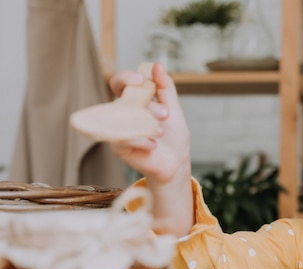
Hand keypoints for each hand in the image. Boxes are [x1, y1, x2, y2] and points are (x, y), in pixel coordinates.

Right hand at [108, 63, 192, 236]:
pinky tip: (153, 145)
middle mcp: (123, 112)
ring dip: (145, 123)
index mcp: (134, 100)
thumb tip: (158, 65)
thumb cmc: (173, 135)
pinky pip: (123, 138)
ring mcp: (118, 129)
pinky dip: (142, 140)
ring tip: (160, 132)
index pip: (121, 83)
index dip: (126, 77)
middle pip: (122, 99)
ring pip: (123, 118)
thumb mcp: (173, 109)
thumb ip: (165, 88)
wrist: (176, 162)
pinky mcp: (118, 146)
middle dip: (146, 105)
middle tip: (164, 115)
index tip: (140, 78)